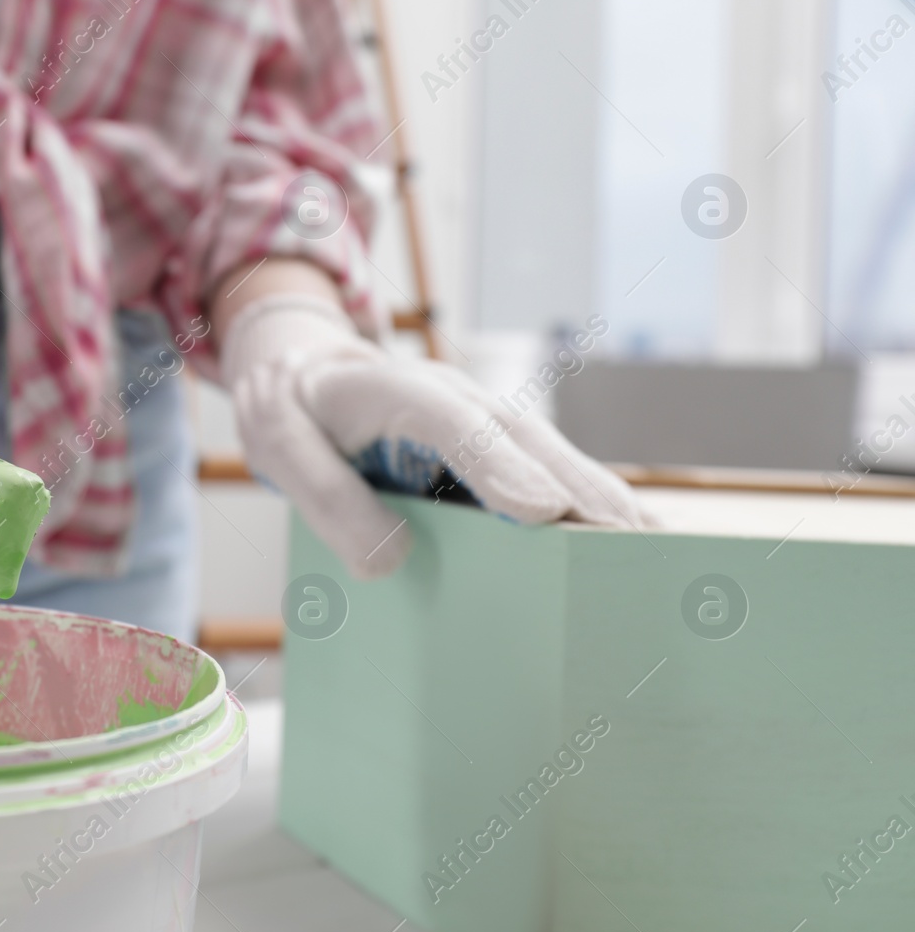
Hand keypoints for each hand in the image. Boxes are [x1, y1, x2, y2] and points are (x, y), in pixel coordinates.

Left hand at [221, 294, 645, 577]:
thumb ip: (327, 496)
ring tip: (652, 552)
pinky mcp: (494, 447)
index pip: (455, 425)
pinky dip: (589, 505)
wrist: (302, 370)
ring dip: (601, 500)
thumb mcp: (279, 445)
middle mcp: (455, 397)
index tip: (545, 513)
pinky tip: (628, 543)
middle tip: (630, 544)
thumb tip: (391, 562)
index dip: (501, 467)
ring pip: (551, 456)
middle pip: (526, 440)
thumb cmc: (292, 411)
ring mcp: (483, 419)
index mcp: (397, 388)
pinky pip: (546, 474)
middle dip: (580, 490)